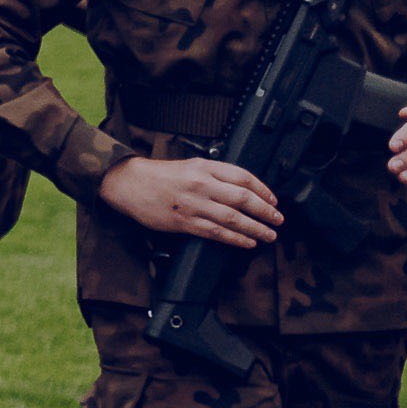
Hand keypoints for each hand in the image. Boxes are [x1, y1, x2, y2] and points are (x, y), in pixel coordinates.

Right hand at [100, 153, 278, 248]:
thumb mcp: (190, 165)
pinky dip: (234, 239)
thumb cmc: (159, 175)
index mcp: (204, 167)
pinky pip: (215, 232)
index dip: (263, 190)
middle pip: (242, 199)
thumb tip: (243, 190)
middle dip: (265, 211)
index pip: (243, 177)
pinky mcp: (184, 222)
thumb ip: (215, 174)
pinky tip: (246, 242)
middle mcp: (201, 185)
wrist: (129, 184)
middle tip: (278, 219)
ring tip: (268, 235)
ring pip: (232, 219)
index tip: (273, 200)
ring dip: (255, 229)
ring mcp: (193, 205)